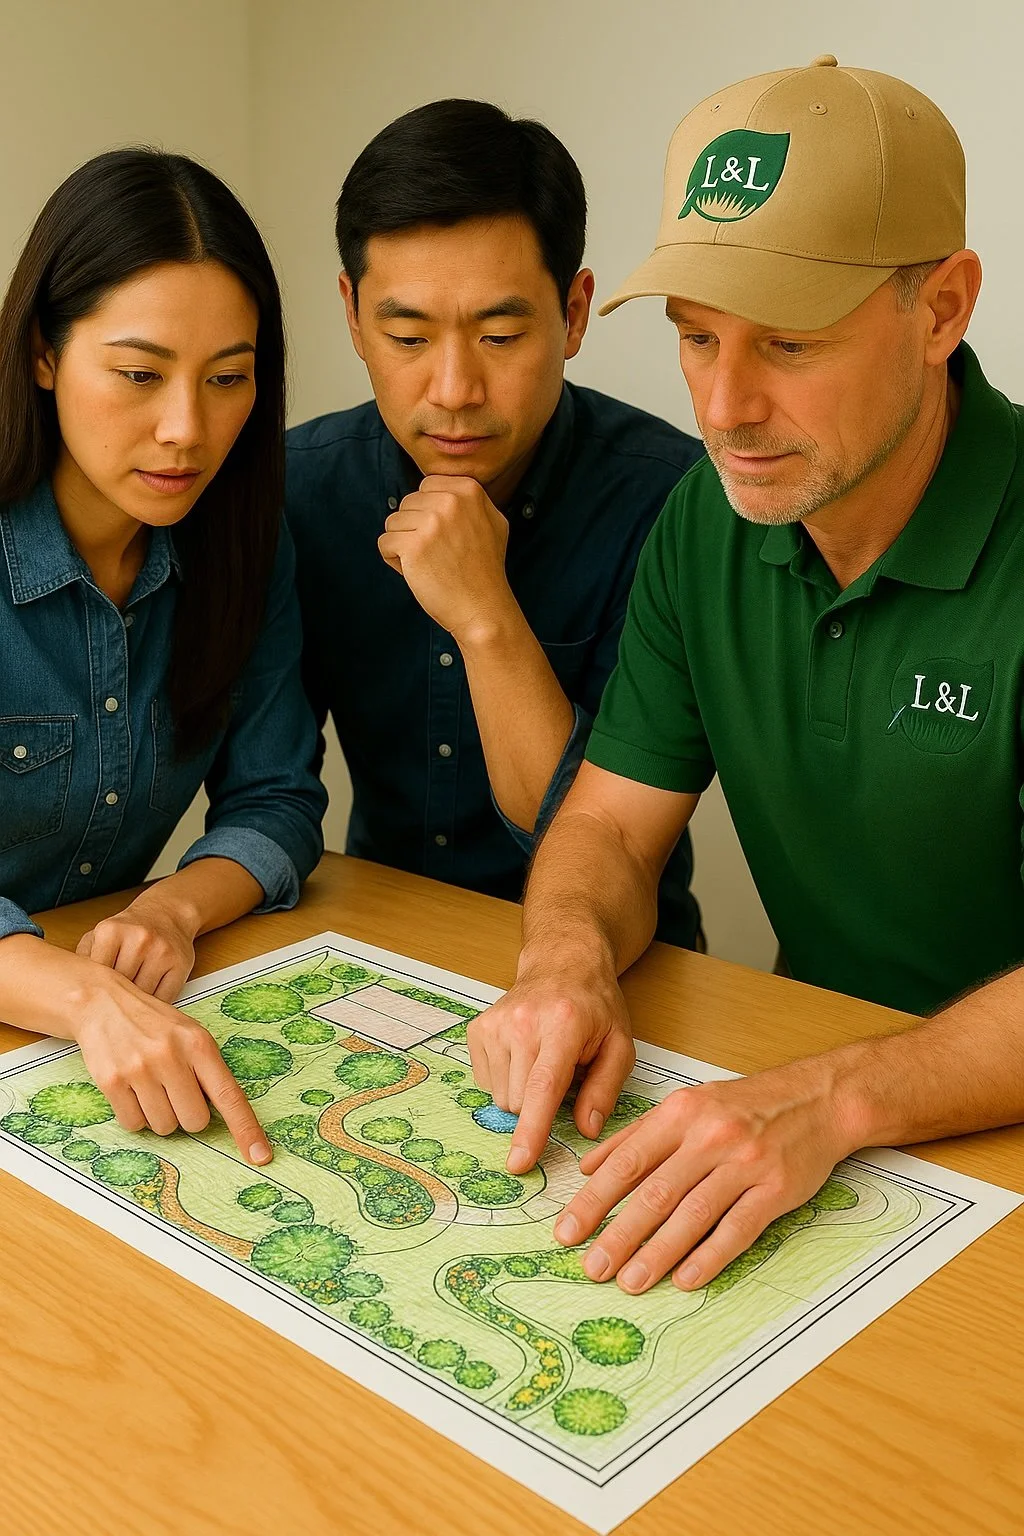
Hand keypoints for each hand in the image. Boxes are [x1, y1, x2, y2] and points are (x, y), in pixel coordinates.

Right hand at [68, 962, 271, 1164]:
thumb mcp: (189, 1034)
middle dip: (187, 1114)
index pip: (229, 1094)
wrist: (102, 1003)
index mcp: (199, 1044)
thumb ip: (207, 1069)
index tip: (260, 1156)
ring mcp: (140, 1070)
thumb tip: (224, 1115)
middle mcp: (171, 1056)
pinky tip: (131, 1089)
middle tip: (174, 1091)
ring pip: (164, 1127)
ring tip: (150, 1086)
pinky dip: (135, 1116)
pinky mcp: (112, 1082)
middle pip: (194, 1121)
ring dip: (160, 1116)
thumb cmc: (153, 1024)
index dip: (246, 1128)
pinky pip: (134, 1124)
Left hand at [77, 887, 197, 1002]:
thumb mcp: (99, 936)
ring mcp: (162, 952)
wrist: (167, 914)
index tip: (91, 1002)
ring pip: (140, 997)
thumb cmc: (130, 930)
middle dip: (112, 1000)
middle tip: (108, 1007)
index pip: (95, 975)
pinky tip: (146, 1000)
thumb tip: (69, 990)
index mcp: (111, 931)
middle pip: (118, 988)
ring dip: (133, 1004)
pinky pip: (162, 999)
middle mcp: (139, 939)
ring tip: (127, 1003)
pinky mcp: (180, 965)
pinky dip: (152, 1005)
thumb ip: (83, 958)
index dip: (92, 992)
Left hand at [378, 475, 512, 640]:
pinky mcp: (414, 546)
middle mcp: (450, 501)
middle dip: (415, 529)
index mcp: (469, 490)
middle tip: (438, 554)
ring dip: (404, 545)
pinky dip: (394, 561)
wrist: (483, 609)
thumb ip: (470, 501)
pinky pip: (385, 543)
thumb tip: (442, 489)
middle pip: (407, 503)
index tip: (446, 536)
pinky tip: (418, 572)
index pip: (426, 487)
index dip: (428, 513)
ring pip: (393, 523)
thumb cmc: (484, 571)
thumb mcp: (493, 523)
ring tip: (429, 563)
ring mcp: (432, 522)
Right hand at [468, 961, 635, 1173]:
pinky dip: (506, 1080)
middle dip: (541, 1105)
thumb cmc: (594, 1006)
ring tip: (542, 1061)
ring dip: (523, 1093)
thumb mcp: (619, 1045)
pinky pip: (486, 1082)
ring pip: (501, 1097)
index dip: (531, 1129)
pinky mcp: (478, 1029)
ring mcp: (495, 1024)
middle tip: (562, 1075)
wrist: (563, 963)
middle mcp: (522, 1022)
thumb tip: (587, 1130)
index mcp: (563, 1025)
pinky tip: (523, 1056)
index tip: (519, 1161)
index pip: (543, 1086)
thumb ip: (605, 1089)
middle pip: (520, 1102)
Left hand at [552, 1057, 854, 1292]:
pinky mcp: (776, 1189)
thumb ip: (636, 1135)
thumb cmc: (745, 1105)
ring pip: (693, 1214)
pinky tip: (685, 1279)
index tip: (568, 1230)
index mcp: (681, 1113)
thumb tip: (589, 1166)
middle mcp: (710, 1137)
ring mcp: (745, 1163)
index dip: (594, 1199)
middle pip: (656, 1193)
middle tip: (592, 1267)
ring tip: (630, 1281)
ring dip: (658, 1252)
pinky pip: (737, 1229)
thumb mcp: (687, 1105)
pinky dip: (709, 1256)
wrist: (819, 1099)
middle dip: (619, 1234)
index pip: (629, 1162)